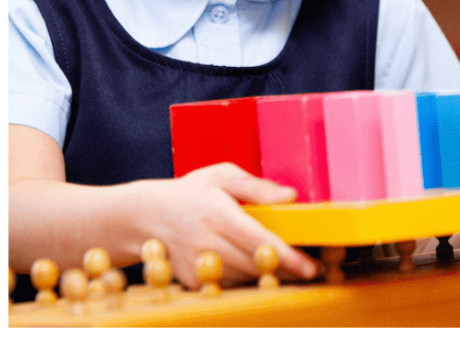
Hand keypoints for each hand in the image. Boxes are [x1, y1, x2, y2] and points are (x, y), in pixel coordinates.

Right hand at [143, 163, 318, 288]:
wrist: (147, 216)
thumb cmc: (193, 191)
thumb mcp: (224, 176)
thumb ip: (259, 187)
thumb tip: (291, 196)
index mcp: (217, 213)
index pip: (258, 240)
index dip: (286, 257)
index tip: (310, 267)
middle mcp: (205, 242)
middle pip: (254, 264)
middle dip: (285, 269)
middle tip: (312, 267)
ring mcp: (197, 265)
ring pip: (244, 277)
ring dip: (268, 274)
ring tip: (288, 265)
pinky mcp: (192, 281)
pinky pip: (229, 283)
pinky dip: (246, 277)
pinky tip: (255, 265)